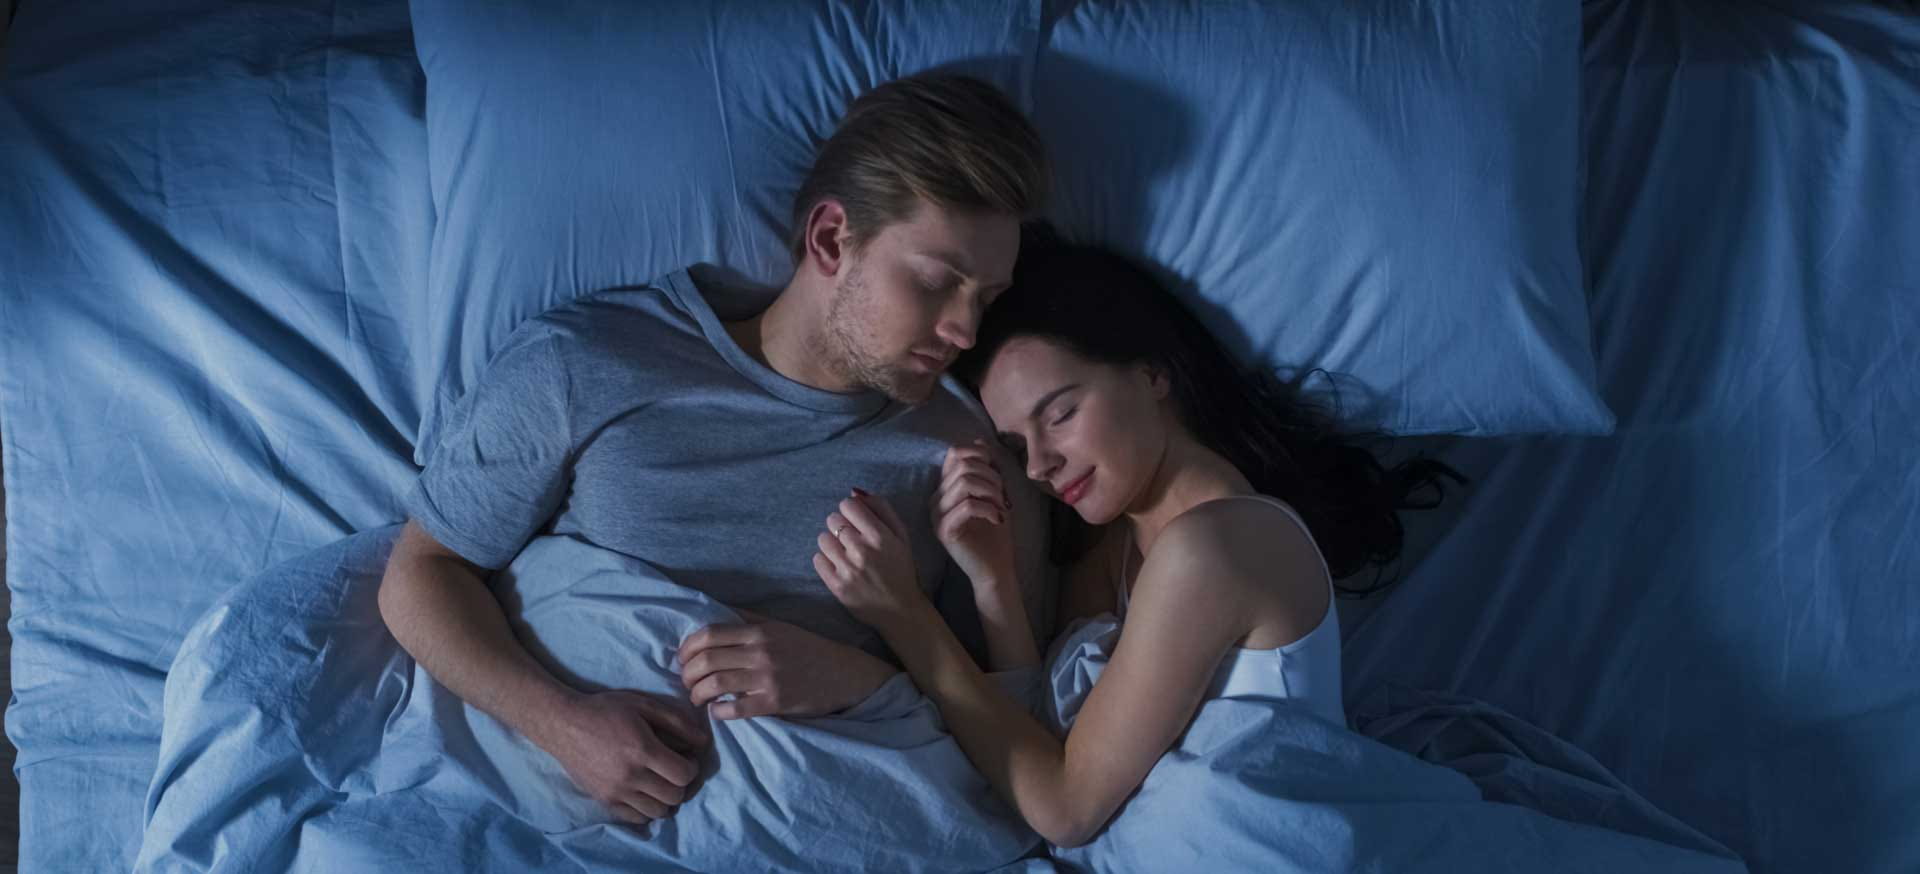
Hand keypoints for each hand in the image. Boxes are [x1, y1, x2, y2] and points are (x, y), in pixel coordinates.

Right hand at [534, 689, 708, 826]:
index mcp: (642, 750)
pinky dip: (647, 809)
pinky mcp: (604, 801)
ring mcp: (615, 792)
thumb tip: (703, 742)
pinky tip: (646, 792)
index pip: (684, 775)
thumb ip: (677, 722)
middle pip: (674, 796)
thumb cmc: (606, 710)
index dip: (692, 767)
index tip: (686, 757)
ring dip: (666, 799)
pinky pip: (636, 818)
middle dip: (682, 784)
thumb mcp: (644, 705)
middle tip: (675, 769)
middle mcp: (630, 776)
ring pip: (658, 812)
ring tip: (661, 782)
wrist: (563, 724)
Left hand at [678, 610, 897, 718]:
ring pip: (715, 684)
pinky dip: (718, 712)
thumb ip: (748, 619)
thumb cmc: (808, 649)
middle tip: (686, 682)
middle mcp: (760, 652)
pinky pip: (735, 709)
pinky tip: (716, 712)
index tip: (682, 658)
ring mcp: (767, 678)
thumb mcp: (779, 626)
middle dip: (687, 673)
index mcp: (759, 631)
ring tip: (697, 698)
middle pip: (707, 659)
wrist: (843, 673)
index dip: (687, 647)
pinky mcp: (774, 703)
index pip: (709, 634)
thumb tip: (715, 610)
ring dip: (697, 693)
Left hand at [813, 488, 925, 626]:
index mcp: (880, 536)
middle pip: (833, 520)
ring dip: (831, 542)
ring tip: (843, 551)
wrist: (900, 609)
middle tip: (850, 537)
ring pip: (823, 539)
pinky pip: (817, 560)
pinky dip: (825, 560)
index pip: (848, 505)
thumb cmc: (901, 568)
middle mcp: (862, 551)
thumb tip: (854, 492)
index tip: (854, 519)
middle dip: (840, 524)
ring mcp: (847, 569)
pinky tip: (838, 565)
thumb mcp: (901, 535)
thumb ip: (881, 509)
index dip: (850, 509)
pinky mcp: (836, 586)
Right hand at [933, 442, 1017, 590]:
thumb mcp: (995, 493)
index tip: (998, 476)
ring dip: (991, 491)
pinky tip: (998, 519)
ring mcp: (937, 515)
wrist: (995, 568)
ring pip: (964, 482)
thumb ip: (986, 470)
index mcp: (945, 488)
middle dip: (991, 476)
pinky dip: (989, 508)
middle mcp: (936, 499)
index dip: (980, 456)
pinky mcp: (944, 530)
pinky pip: (967, 505)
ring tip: (1001, 507)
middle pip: (962, 465)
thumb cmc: (995, 532)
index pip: (955, 453)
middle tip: (1004, 496)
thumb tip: (979, 441)